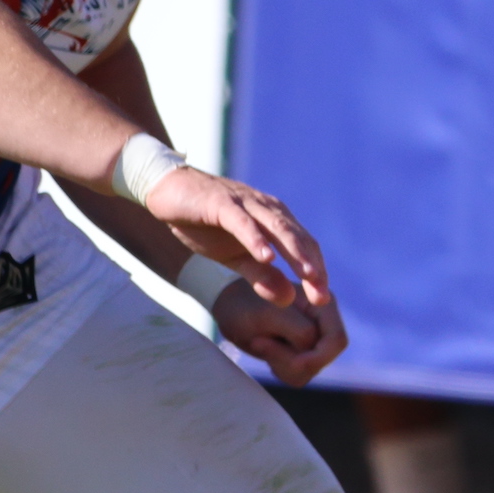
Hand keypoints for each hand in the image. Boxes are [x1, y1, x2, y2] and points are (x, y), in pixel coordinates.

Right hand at [144, 167, 331, 310]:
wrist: (169, 192)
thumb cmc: (206, 224)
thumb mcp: (235, 258)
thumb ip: (261, 277)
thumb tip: (290, 300)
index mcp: (275, 221)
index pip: (304, 247)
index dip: (317, 273)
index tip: (324, 300)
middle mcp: (267, 209)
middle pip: (298, 238)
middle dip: (313, 268)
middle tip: (323, 296)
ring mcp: (246, 204)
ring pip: (278, 228)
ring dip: (295, 253)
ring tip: (308, 276)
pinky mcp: (222, 204)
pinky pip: (243, 223)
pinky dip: (256, 239)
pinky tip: (266, 257)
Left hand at [216, 279, 346, 386]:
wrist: (229, 304)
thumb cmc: (245, 304)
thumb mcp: (269, 314)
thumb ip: (298, 329)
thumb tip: (313, 345)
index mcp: (322, 305)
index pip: (336, 341)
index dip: (316, 357)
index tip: (286, 358)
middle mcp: (323, 322)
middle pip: (324, 359)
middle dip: (293, 362)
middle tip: (263, 345)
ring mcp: (313, 338)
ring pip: (311, 370)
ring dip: (283, 365)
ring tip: (261, 343)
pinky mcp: (300, 352)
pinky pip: (298, 374)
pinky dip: (279, 368)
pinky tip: (264, 349)